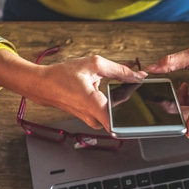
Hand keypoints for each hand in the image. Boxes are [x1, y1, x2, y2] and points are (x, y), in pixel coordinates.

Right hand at [0, 49, 146, 131]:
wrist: (43, 86)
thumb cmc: (63, 75)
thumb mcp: (93, 65)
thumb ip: (119, 70)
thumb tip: (139, 75)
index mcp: (95, 104)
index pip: (120, 123)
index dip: (136, 115)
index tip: (145, 105)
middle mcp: (94, 118)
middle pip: (122, 113)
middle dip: (130, 100)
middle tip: (131, 86)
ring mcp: (93, 121)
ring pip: (115, 113)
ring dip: (118, 101)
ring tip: (112, 87)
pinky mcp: (92, 120)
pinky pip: (107, 113)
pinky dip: (110, 102)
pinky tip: (103, 91)